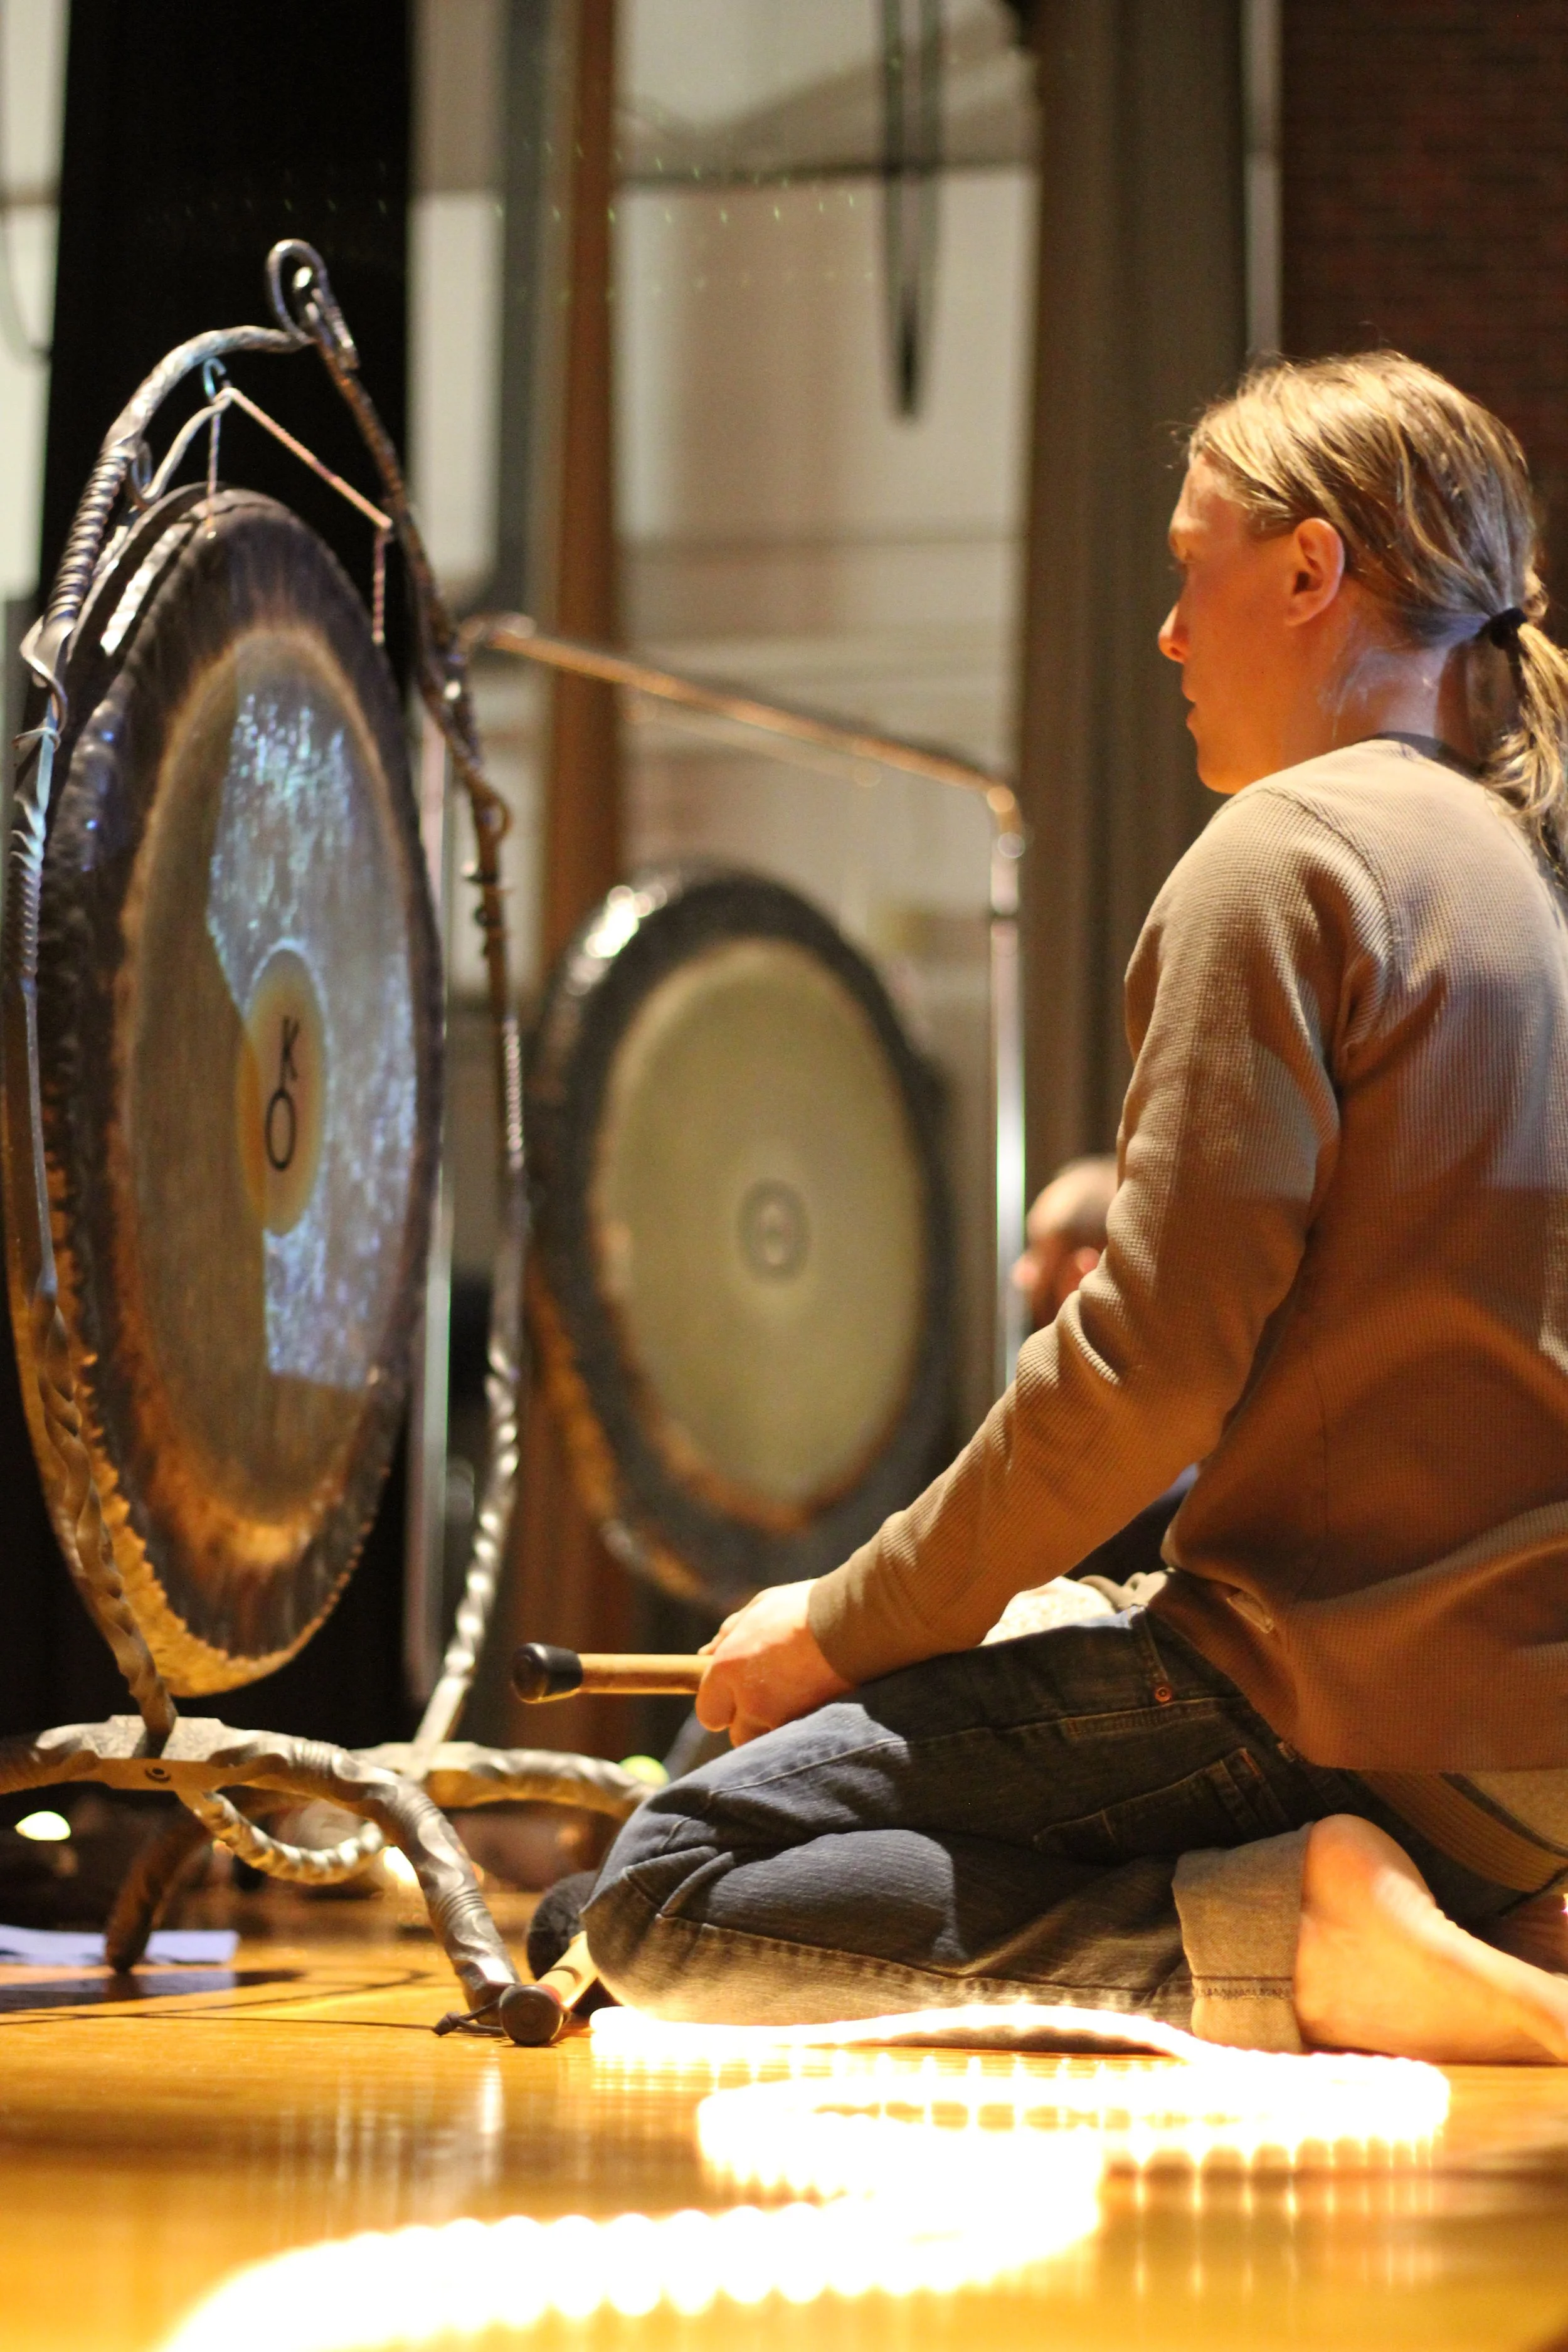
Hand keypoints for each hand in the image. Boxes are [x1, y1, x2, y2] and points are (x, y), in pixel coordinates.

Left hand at [696, 1580, 851, 1745]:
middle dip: (750, 1723)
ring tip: (797, 1702)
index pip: (708, 1713)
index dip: (721, 1706)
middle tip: (772, 1698)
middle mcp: (750, 1700)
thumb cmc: (806, 1608)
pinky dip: (801, 1731)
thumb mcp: (760, 1608)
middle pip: (737, 1736)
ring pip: (767, 1743)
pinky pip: (795, 1742)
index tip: (736, 1698)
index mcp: (729, 1669)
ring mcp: (781, 1719)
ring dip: (776, 1730)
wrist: (857, 1621)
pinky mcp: (809, 1730)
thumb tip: (704, 1653)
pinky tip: (815, 1707)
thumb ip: (729, 1633)